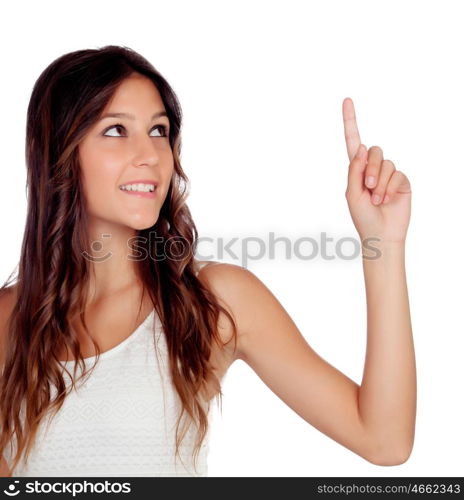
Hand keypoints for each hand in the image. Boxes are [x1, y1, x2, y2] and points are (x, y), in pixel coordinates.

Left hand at [342, 98, 411, 244]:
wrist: (380, 234)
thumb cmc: (362, 216)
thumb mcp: (352, 193)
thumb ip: (355, 170)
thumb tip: (361, 147)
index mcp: (357, 170)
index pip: (354, 142)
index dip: (350, 122)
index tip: (347, 100)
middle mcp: (373, 169)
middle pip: (374, 151)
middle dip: (370, 169)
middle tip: (367, 188)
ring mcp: (388, 174)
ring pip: (386, 162)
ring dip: (379, 182)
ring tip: (376, 200)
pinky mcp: (402, 181)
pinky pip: (397, 174)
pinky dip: (389, 187)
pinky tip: (386, 200)